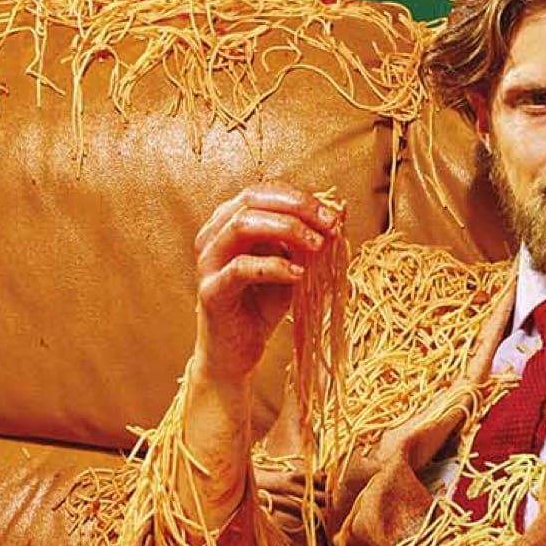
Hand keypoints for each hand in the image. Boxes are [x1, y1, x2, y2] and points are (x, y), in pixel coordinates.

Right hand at [193, 182, 340, 383]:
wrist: (237, 354)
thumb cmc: (261, 307)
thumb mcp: (290, 266)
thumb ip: (305, 241)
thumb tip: (338, 213)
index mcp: (228, 223)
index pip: (263, 191)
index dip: (299, 197)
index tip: (332, 215)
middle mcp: (212, 235)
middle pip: (252, 200)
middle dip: (297, 207)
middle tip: (329, 225)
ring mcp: (208, 262)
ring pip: (242, 225)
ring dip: (287, 229)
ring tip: (317, 247)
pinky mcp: (211, 291)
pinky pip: (241, 268)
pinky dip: (275, 267)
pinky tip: (298, 275)